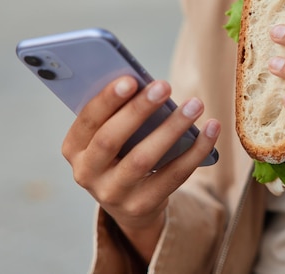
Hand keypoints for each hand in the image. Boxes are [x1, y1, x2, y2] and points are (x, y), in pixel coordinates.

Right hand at [62, 76, 219, 260]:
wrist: (130, 203)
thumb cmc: (121, 152)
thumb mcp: (109, 135)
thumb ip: (119, 113)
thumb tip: (148, 84)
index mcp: (74, 148)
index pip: (88, 121)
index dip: (107, 100)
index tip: (131, 79)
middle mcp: (87, 173)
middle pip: (110, 140)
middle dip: (138, 110)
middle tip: (164, 86)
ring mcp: (113, 194)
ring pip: (143, 159)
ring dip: (171, 128)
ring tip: (194, 105)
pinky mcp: (142, 205)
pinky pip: (173, 176)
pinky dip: (195, 150)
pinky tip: (210, 129)